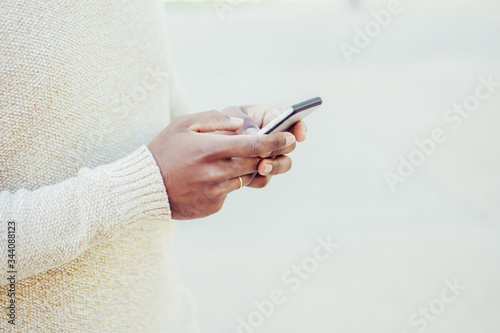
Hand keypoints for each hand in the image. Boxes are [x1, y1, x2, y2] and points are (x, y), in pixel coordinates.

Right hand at [148, 110, 295, 219]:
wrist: (144, 187)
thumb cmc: (164, 150)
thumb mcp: (183, 124)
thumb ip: (215, 119)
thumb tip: (241, 124)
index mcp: (211, 149)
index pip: (255, 145)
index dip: (276, 141)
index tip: (290, 137)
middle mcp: (217, 172)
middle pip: (256, 163)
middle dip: (265, 155)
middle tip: (266, 148)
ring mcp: (216, 192)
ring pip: (245, 179)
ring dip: (243, 169)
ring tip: (225, 161)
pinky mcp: (213, 206)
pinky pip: (230, 192)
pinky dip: (227, 183)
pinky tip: (208, 179)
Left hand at [220, 105, 306, 187]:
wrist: (208, 145)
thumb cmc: (222, 122)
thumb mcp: (231, 114)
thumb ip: (246, 122)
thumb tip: (257, 134)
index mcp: (271, 118)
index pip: (293, 121)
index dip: (299, 127)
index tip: (300, 135)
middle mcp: (274, 139)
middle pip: (290, 145)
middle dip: (283, 149)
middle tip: (269, 152)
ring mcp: (268, 158)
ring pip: (282, 165)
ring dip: (275, 167)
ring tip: (262, 167)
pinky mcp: (258, 173)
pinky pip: (264, 179)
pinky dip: (257, 178)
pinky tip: (245, 176)